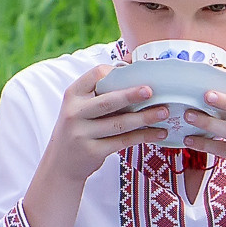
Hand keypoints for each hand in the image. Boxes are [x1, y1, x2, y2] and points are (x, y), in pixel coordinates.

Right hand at [37, 63, 169, 184]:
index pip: (96, 75)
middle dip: (131, 95)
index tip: (136, 73)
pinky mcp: (93, 151)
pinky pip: (123, 141)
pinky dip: (143, 136)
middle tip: (151, 91)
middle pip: (107, 101)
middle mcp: (75, 113)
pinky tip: (158, 133)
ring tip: (163, 112)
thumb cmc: (79, 128)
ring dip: (144, 117)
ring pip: (119, 123)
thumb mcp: (80, 107)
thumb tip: (131, 63)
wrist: (61, 163)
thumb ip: (100, 90)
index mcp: (73, 95)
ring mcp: (82, 134)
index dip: (116, 72)